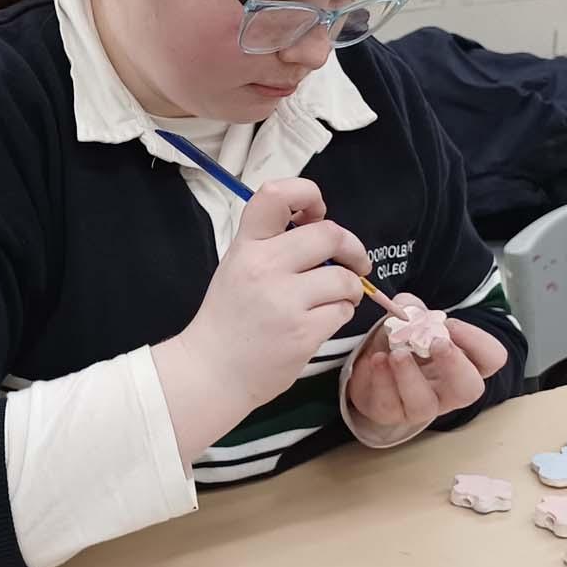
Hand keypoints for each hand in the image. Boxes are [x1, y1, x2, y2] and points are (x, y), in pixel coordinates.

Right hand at [153, 178, 368, 461]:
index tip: (317, 213)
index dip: (308, 194)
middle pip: (329, 234)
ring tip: (334, 299)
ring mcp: (284, 301)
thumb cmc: (229, 317)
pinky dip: (340, 314)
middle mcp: (264, 267)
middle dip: (352, 248)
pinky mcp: (302, 333)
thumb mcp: (238, 266)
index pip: (276, 194)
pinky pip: (342, 310)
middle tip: (354, 262)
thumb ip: (272, 242)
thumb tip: (319, 222)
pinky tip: (321, 321)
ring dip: (349, 288)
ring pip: (344, 278)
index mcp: (247, 246)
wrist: (212, 372)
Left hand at [346, 293, 508, 430]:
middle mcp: (449, 389)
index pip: (492, 358)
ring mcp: (421, 406)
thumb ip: (411, 308)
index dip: (478, 341)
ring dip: (409, 376)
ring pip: (425, 405)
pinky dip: (381, 379)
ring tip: (396, 353)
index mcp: (465, 362)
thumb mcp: (410, 318)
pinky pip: (388, 404)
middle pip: (470, 389)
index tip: (451, 324)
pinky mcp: (390, 413)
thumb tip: (407, 308)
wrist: (373, 363)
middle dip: (454, 365)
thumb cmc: (404, 340)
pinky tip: (376, 359)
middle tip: (437, 343)